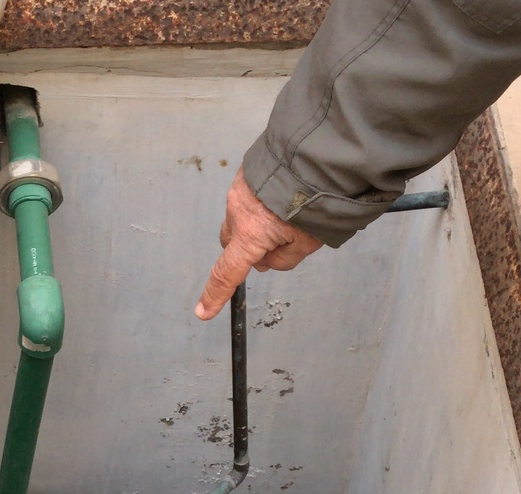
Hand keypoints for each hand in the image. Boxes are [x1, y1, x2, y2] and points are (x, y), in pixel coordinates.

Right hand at [195, 169, 322, 319]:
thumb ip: (284, 259)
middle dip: (247, 249)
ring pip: (241, 219)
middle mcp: (238, 212)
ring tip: (288, 212)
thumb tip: (269, 258)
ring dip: (257, 223)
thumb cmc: (316, 199)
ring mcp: (239, 190)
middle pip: (232, 242)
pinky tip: (282, 197)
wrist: (317, 155)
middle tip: (278, 244)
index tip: (203, 311)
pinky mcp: (246, 174)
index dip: (216, 294)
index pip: (228, 272)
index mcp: (251, 234)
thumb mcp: (308, 243)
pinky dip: (260, 203)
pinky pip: (247, 197)